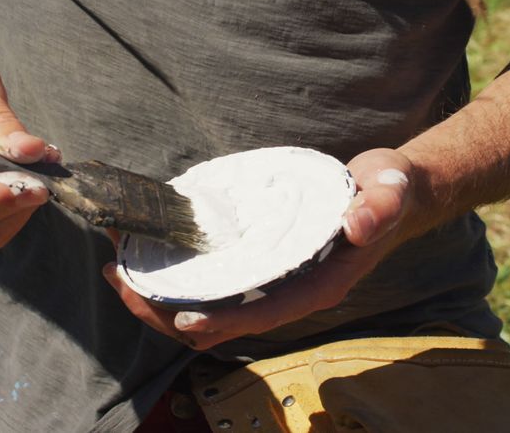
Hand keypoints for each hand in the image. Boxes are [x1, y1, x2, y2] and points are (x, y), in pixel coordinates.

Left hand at [102, 148, 415, 349]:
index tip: (183, 320)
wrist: (390, 188)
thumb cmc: (390, 190)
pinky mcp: (260, 262)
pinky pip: (214, 279)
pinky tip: (148, 254)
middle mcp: (292, 290)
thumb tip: (358, 225)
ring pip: (212, 303)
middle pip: (226, 318)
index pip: (267, 313)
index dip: (225, 321)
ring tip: (119, 271)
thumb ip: (379, 207)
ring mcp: (274, 280)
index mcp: (321, 284)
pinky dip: (178, 274)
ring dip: (163, 297)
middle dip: (171, 312)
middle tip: (123, 284)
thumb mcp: (390, 190)